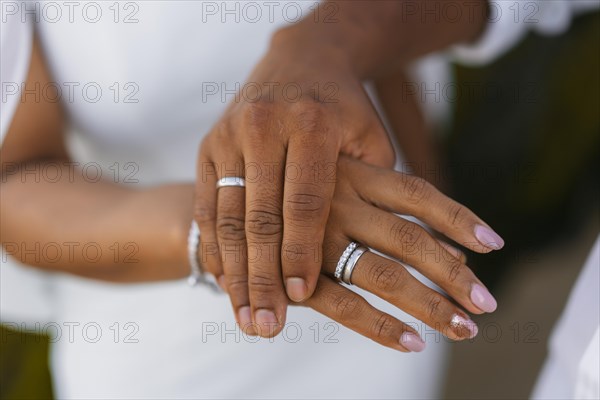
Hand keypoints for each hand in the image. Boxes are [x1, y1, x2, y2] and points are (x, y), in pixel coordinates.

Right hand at [195, 0, 489, 335]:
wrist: (298, 58)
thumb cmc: (344, 108)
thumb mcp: (371, 139)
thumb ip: (382, 190)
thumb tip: (417, 253)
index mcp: (313, 125)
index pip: (306, 200)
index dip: (301, 251)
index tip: (299, 297)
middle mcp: (266, 128)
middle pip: (261, 216)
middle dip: (262, 276)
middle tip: (265, 327)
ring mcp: (231, 136)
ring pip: (227, 217)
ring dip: (234, 273)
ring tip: (243, 319)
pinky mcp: (209, 146)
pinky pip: (207, 206)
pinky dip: (214, 248)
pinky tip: (223, 285)